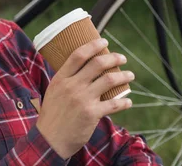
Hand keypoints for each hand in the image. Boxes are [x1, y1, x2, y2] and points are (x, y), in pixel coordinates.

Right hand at [35, 38, 133, 158]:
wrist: (51, 139)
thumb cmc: (52, 115)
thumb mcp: (54, 91)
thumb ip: (66, 80)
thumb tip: (82, 68)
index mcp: (61, 78)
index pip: (78, 55)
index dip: (93, 45)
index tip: (104, 41)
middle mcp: (72, 86)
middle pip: (97, 64)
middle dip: (114, 58)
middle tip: (122, 57)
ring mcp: (83, 99)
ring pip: (109, 80)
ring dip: (123, 76)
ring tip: (130, 75)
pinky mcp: (92, 113)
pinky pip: (114, 104)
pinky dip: (124, 102)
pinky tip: (128, 101)